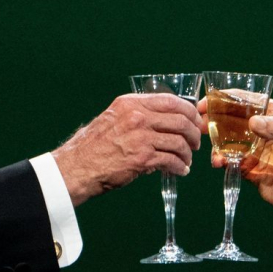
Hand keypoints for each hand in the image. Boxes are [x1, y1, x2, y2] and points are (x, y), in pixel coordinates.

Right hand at [52, 93, 202, 205]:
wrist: (76, 167)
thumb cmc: (94, 145)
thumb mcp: (114, 117)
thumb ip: (138, 114)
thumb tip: (165, 118)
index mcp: (131, 103)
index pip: (171, 100)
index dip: (189, 111)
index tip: (194, 121)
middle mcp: (137, 116)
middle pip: (180, 120)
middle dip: (193, 133)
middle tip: (195, 143)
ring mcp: (140, 137)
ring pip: (179, 141)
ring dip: (187, 153)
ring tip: (187, 160)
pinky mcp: (142, 158)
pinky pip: (171, 160)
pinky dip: (179, 167)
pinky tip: (180, 171)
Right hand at [197, 97, 272, 230]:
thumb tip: (253, 122)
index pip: (248, 101)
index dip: (227, 98)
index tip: (209, 99)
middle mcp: (261, 129)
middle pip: (232, 118)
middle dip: (214, 118)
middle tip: (200, 121)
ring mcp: (252, 148)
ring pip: (226, 139)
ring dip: (214, 141)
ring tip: (207, 145)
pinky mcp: (247, 167)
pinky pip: (229, 160)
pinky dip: (220, 159)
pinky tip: (218, 162)